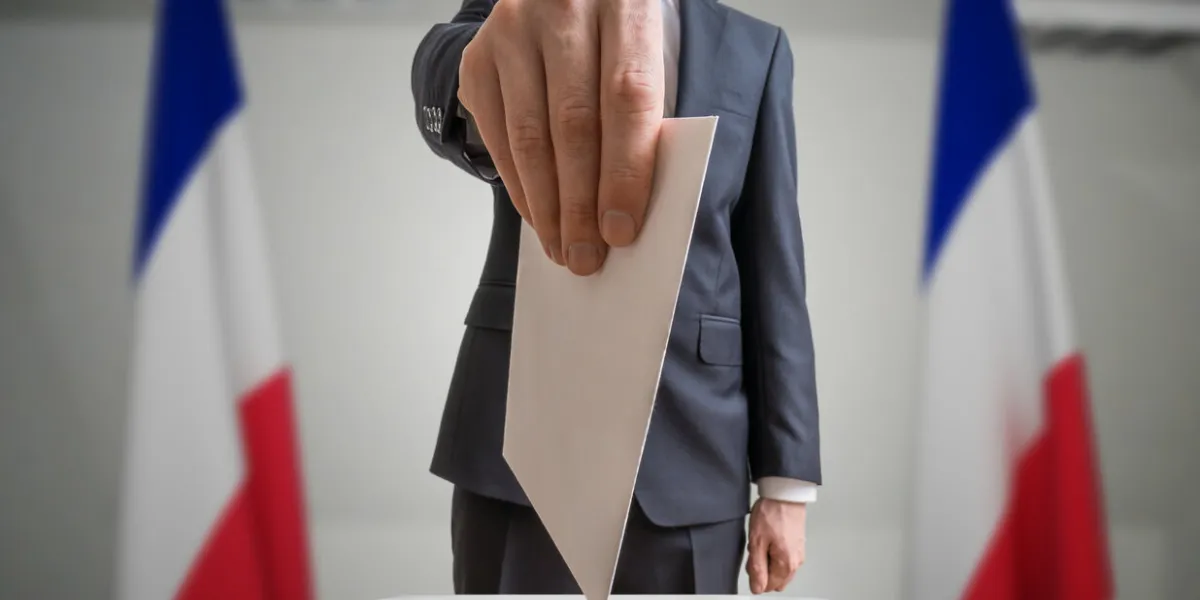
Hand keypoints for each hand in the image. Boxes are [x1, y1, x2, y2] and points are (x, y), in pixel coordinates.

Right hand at [457, 0, 664, 275]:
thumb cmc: (617, 33)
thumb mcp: (647, 52)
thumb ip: (642, 115)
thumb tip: (627, 208)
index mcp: (624, 2)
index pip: (627, 97)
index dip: (625, 170)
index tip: (622, 230)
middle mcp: (561, 8)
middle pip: (573, 123)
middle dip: (580, 204)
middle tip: (587, 257)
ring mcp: (511, 30)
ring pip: (529, 135)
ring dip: (546, 205)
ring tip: (562, 248)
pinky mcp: (478, 56)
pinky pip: (497, 135)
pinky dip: (519, 184)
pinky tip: (537, 215)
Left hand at [746, 498, 806, 593]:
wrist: (785, 493)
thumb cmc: (772, 512)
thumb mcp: (757, 541)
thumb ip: (757, 568)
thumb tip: (757, 587)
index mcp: (786, 564)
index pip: (767, 586)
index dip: (755, 575)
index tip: (752, 559)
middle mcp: (796, 562)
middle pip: (775, 580)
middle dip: (763, 570)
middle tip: (757, 549)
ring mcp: (798, 554)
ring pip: (779, 569)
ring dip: (768, 561)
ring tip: (763, 541)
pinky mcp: (798, 545)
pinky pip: (784, 559)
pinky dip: (774, 553)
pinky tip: (769, 538)